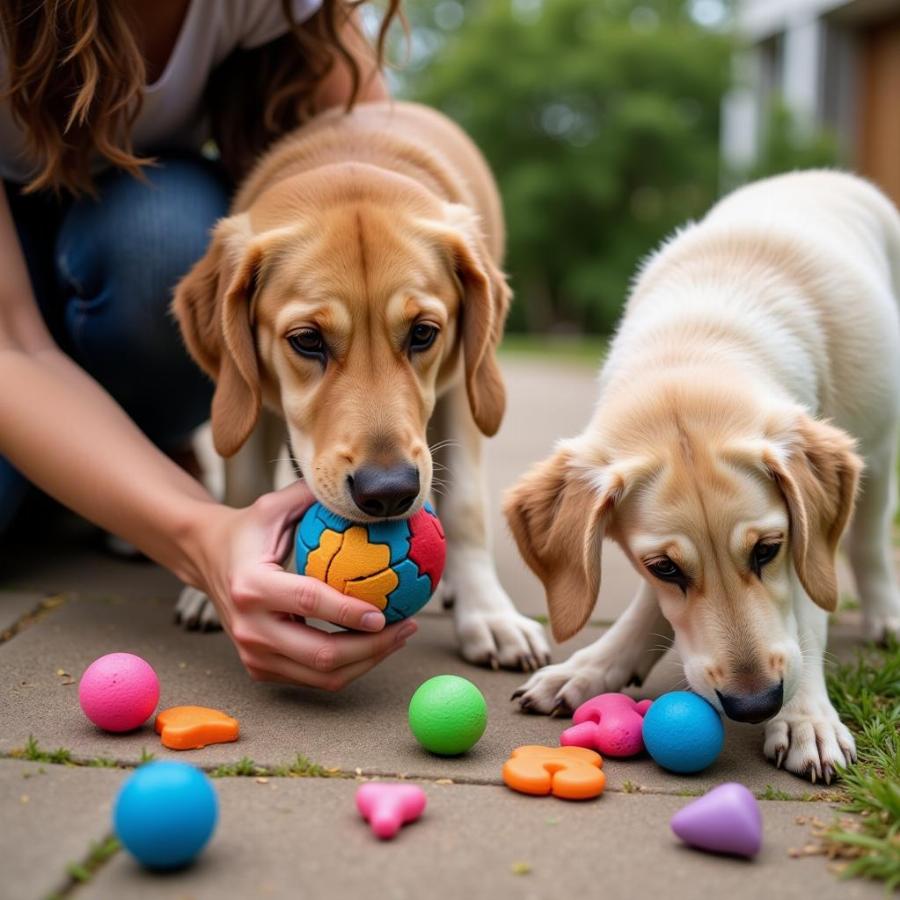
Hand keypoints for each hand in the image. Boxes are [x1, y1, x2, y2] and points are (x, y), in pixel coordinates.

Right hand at [188, 481, 416, 687]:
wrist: (206, 558)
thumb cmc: (248, 528)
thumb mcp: (275, 505)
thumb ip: (316, 497)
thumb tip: (368, 495)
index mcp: (251, 586)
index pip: (309, 603)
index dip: (350, 612)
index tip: (386, 613)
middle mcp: (250, 627)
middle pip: (321, 655)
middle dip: (372, 648)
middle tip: (406, 626)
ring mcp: (253, 654)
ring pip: (322, 676)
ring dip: (368, 661)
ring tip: (399, 635)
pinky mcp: (259, 669)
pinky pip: (314, 678)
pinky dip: (349, 666)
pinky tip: (375, 643)